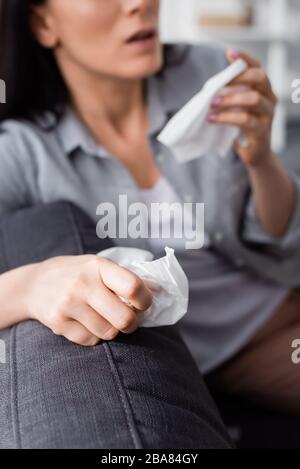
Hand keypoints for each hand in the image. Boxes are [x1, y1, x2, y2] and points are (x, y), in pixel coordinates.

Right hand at [26, 255, 152, 345]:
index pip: (133, 287)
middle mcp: (83, 284)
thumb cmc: (77, 274)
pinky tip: (86, 322)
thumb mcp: (99, 266)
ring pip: (108, 333)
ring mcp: (68, 304)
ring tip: (104, 317)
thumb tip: (160, 290)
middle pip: (124, 319)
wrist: (34, 284)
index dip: (145, 300)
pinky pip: (90, 341)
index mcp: (98, 266)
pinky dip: (94, 336)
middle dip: (132, 322)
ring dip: (112, 329)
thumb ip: (126, 278)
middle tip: (128, 318)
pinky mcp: (58, 323)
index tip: (143, 303)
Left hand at [208, 48, 277, 167]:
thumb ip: (229, 95)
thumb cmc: (242, 128)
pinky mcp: (262, 130)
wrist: (254, 154)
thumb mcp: (236, 108)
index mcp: (263, 89)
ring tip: (212, 103)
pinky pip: (245, 120)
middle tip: (217, 87)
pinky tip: (212, 119)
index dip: (245, 58)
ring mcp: (268, 114)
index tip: (229, 52)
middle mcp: (270, 98)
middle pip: (260, 78)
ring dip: (229, 99)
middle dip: (238, 78)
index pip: (257, 67)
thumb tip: (210, 86)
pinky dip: (226, 117)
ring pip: (253, 99)